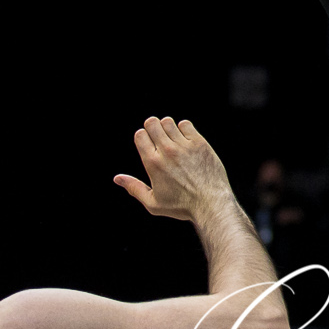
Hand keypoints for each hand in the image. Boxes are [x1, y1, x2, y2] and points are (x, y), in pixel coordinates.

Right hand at [114, 117, 233, 223]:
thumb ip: (134, 188)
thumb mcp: (153, 203)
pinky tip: (184, 140)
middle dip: (152, 127)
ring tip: (171, 139)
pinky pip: (186, 124)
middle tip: (158, 137)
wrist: (211, 203)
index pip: (140, 135)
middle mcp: (167, 152)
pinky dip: (183, 129)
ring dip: (167, 127)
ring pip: (168, 122)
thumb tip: (117, 178)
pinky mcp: (200, 143)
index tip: (147, 144)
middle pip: (152, 123)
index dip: (142, 136)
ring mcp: (184, 146)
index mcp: (153, 164)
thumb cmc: (182, 206)